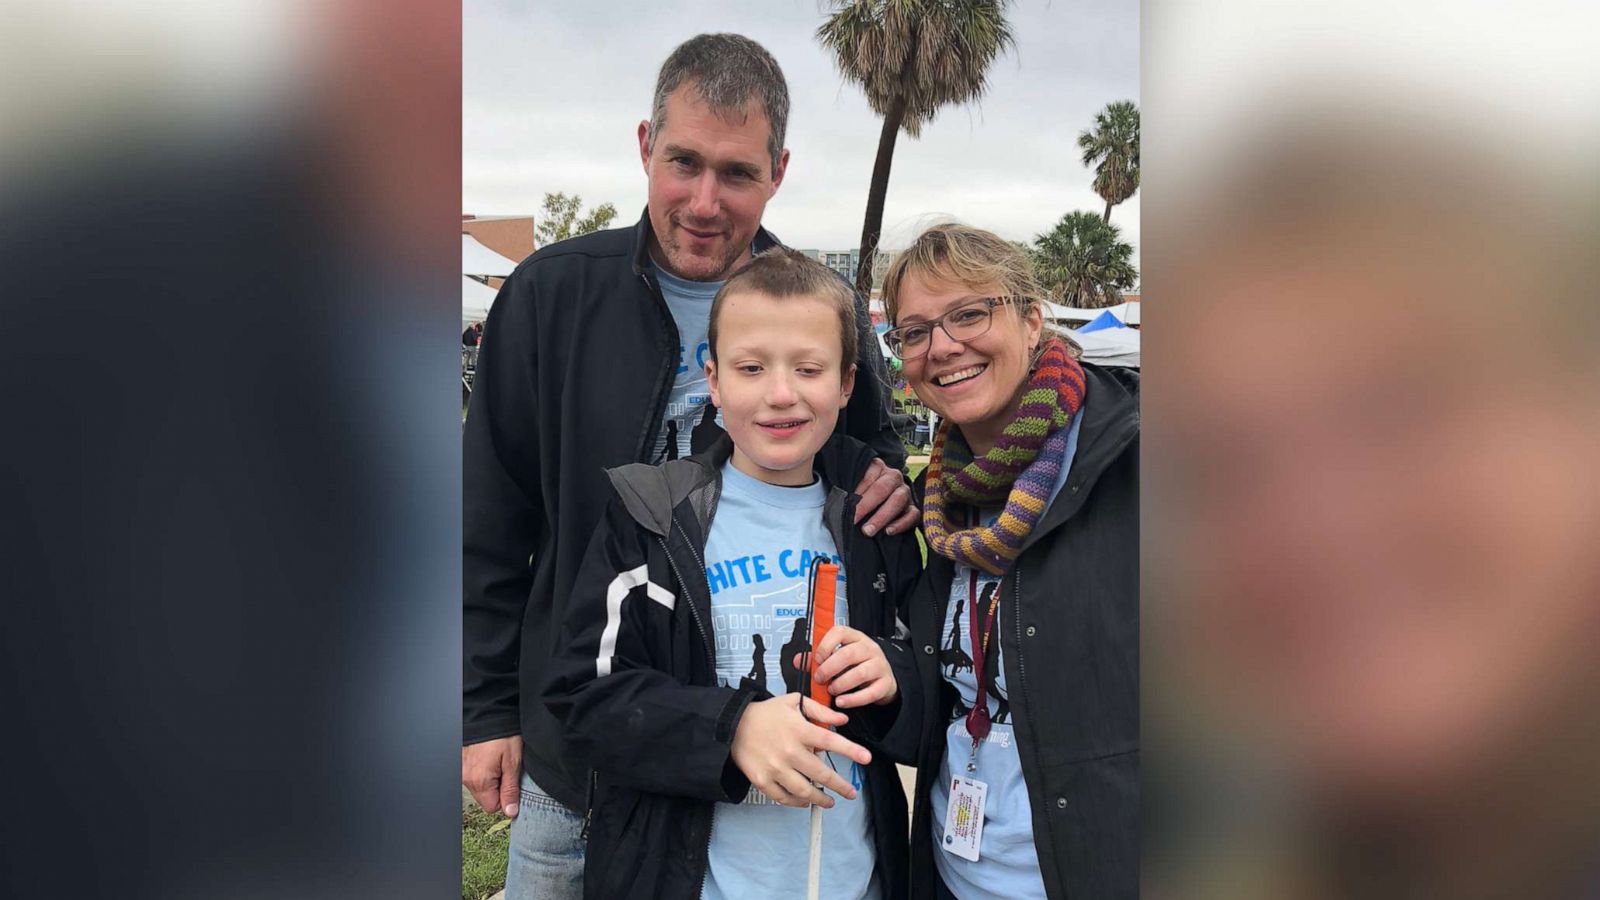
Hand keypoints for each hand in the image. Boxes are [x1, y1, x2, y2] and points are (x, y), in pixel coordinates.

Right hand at [462, 736, 521, 817]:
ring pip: (479, 786)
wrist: (487, 712)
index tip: (511, 783)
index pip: (493, 807)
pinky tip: (489, 757)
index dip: (506, 798)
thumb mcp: (513, 762)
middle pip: (485, 797)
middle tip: (506, 768)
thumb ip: (511, 789)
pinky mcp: (461, 762)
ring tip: (497, 760)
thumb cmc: (502, 734)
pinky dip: (482, 770)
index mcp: (480, 781)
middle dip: (498, 788)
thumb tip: (511, 812)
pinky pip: (473, 775)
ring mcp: (461, 770)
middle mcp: (466, 778)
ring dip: (490, 779)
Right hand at [730, 694, 871, 808]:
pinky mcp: (762, 780)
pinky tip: (805, 801)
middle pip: (821, 773)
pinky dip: (797, 802)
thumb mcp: (793, 702)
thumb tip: (842, 721)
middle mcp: (789, 751)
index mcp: (799, 730)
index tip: (866, 758)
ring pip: (804, 790)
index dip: (851, 750)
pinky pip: (784, 797)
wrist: (732, 725)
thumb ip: (819, 710)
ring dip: (820, 799)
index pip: (830, 741)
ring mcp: (775, 768)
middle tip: (850, 792)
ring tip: (830, 802)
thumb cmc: (765, 713)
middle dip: (840, 786)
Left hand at [800, 626, 897, 707]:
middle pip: (849, 654)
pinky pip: (870, 693)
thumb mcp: (838, 657)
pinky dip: (853, 699)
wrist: (882, 679)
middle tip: (819, 679)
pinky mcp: (885, 684)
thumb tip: (798, 660)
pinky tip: (841, 702)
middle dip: (830, 668)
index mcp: (855, 638)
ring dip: (841, 684)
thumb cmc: (856, 666)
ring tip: (831, 690)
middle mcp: (869, 648)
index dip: (826, 645)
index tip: (817, 659)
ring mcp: (879, 665)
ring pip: (860, 673)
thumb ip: (817, 659)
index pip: (840, 632)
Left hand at [853, 457, 918, 536]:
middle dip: (866, 505)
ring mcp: (905, 491)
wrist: (879, 502)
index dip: (856, 492)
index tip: (845, 505)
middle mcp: (893, 476)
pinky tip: (888, 531)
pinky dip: (901, 524)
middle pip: (882, 488)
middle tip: (853, 520)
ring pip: (898, 500)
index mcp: (877, 467)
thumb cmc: (860, 494)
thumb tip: (840, 502)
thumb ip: (847, 490)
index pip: (867, 476)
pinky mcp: (913, 507)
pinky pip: (913, 515)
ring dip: (881, 517)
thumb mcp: (852, 487)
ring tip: (867, 530)